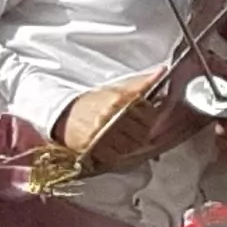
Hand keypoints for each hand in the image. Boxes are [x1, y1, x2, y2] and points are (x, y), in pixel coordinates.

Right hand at [54, 68, 198, 172]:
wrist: (64, 114)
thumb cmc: (93, 101)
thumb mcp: (116, 89)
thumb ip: (141, 83)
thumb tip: (162, 70)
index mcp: (118, 99)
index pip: (147, 112)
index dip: (149, 116)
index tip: (143, 116)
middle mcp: (110, 115)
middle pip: (142, 131)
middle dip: (141, 131)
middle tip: (132, 129)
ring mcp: (100, 132)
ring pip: (131, 145)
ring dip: (130, 144)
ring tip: (122, 137)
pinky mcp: (92, 146)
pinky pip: (115, 156)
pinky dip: (117, 154)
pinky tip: (113, 146)